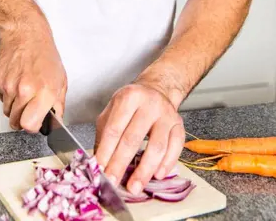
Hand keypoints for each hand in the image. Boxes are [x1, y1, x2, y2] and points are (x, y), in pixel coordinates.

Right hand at [0, 15, 66, 131]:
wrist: (25, 34)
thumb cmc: (44, 54)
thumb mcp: (60, 79)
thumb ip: (58, 104)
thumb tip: (56, 122)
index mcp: (43, 91)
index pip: (29, 125)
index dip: (32, 126)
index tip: (36, 121)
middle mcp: (24, 90)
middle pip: (16, 122)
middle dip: (22, 118)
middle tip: (30, 106)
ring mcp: (9, 86)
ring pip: (7, 111)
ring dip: (15, 107)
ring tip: (24, 90)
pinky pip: (1, 99)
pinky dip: (8, 95)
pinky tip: (16, 82)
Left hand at [94, 81, 184, 195]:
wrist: (156, 89)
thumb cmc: (131, 104)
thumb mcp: (112, 111)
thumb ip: (104, 135)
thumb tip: (96, 163)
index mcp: (128, 98)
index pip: (114, 129)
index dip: (106, 152)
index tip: (100, 169)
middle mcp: (149, 104)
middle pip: (133, 138)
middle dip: (121, 164)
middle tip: (113, 182)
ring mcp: (166, 114)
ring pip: (157, 146)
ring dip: (145, 170)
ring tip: (135, 186)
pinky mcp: (179, 125)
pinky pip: (175, 147)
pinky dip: (167, 164)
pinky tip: (157, 175)